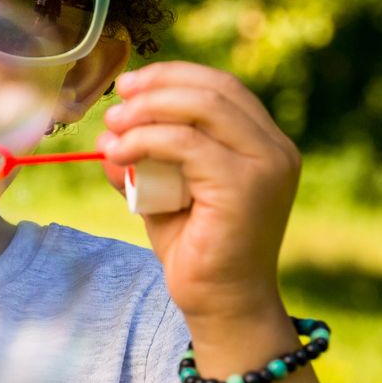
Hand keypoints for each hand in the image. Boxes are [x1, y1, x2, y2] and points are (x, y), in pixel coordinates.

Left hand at [96, 61, 299, 325]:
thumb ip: (143, 161)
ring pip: (202, 107)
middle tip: (116, 102)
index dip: (174, 76)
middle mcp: (275, 149)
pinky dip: (145, 140)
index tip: (130, 86)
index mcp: (265, 145)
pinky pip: (186, 143)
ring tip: (112, 127)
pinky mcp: (244, 186)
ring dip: (148, 110)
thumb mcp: (163, 194)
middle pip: (214, 89)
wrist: (223, 305)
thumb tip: (106, 134)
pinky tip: (118, 153)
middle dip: (158, 85)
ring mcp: (266, 166)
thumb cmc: (197, 251)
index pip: (221, 88)